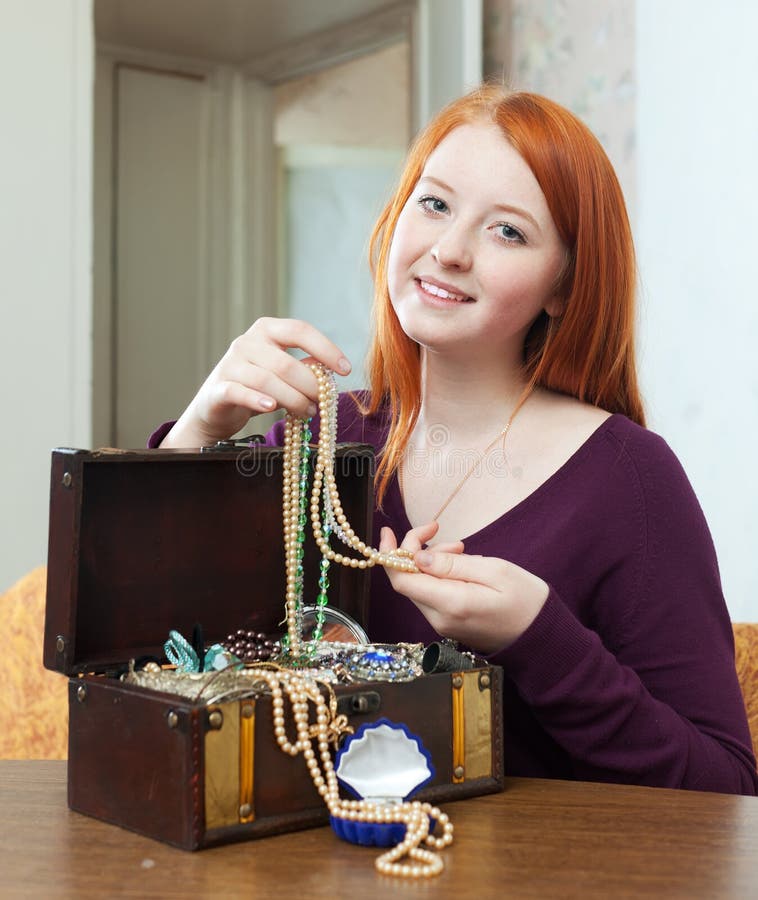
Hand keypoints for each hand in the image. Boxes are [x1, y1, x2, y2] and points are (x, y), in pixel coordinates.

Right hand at [160, 318, 350, 446]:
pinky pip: (240, 392)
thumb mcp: (282, 373)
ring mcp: (230, 364)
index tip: (346, 369)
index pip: (299, 330)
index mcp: (266, 330)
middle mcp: (246, 342)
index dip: (326, 348)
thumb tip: (329, 372)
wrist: (216, 407)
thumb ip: (303, 368)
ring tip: (307, 412)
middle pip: (286, 362)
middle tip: (323, 403)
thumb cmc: (257, 387)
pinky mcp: (218, 388)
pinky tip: (272, 407)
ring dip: (293, 399)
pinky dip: (258, 400)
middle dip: (310, 385)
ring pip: (267, 381)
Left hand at [379, 522, 549, 653]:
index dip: (389, 554)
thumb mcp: (495, 571)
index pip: (402, 581)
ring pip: (420, 586)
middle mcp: (440, 619)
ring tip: (460, 547)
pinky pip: (433, 594)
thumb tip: (417, 558)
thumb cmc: (526, 600)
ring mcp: (443, 624)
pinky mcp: (450, 623)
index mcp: (450, 604)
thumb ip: (453, 564)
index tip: (389, 530)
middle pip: (408, 581)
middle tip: (438, 530)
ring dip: (429, 561)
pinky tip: (460, 564)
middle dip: (415, 551)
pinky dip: (438, 575)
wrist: (543, 637)